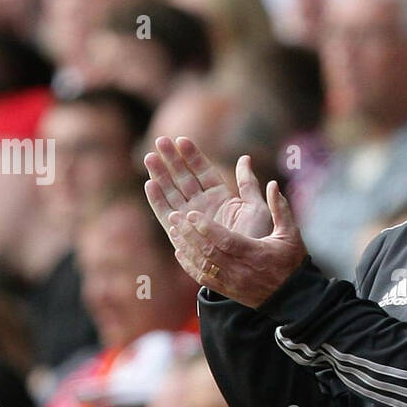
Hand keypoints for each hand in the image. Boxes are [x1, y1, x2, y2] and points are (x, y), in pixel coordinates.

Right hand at [144, 135, 306, 306]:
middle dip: (171, 160)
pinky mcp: (183, 233)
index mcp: (220, 196)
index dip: (192, 156)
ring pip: (172, 192)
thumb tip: (244, 158)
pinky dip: (158, 200)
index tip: (182, 139)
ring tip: (149, 157)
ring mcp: (191, 219)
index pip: (203, 171)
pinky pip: (167, 214)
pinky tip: (150, 184)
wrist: (249, 266)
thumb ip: (248, 183)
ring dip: (160, 175)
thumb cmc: (257, 237)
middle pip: (183, 178)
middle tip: (160, 140)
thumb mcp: (256, 207)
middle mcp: (203, 206)